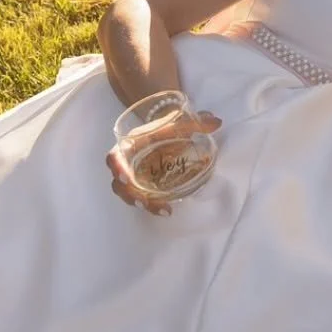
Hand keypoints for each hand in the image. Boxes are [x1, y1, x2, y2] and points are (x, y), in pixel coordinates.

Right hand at [106, 102, 222, 215]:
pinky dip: (152, 205)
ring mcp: (134, 177)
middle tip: (144, 203)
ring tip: (163, 209)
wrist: (163, 130)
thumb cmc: (167, 127)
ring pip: (129, 195)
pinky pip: (142, 198)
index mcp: (130, 145)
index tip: (125, 177)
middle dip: (130, 195)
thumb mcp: (180, 122)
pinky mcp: (143, 186)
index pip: (115, 157)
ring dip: (143, 203)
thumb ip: (196, 121)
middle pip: (119, 184)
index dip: (116, 167)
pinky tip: (167, 210)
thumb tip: (216, 122)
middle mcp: (127, 163)